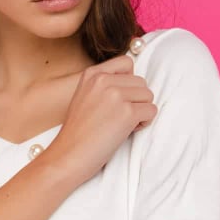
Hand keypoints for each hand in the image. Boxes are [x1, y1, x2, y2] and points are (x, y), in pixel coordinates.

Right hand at [43, 53, 157, 186]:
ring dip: (141, 111)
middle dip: (135, 100)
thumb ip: (104, 86)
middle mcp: (103, 80)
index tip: (120, 99)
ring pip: (148, 95)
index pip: (127, 63)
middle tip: (118, 117)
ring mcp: (116, 95)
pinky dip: (144, 123)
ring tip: (121, 124)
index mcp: (92, 74)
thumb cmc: (78, 133)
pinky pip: (151, 111)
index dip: (129, 82)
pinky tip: (127, 131)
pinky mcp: (127, 112)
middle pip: (141, 82)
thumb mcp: (84, 97)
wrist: (68, 156)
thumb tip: (133, 83)